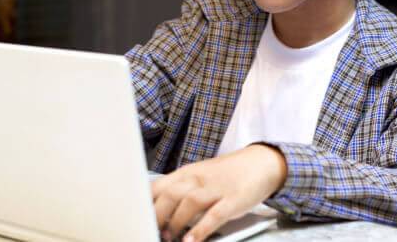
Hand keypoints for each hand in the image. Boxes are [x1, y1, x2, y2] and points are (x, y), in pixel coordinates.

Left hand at [151, 144, 286, 241]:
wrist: (261, 162)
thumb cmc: (227, 174)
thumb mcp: (199, 176)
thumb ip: (179, 190)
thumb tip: (155, 209)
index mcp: (187, 173)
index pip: (157, 186)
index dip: (144, 204)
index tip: (135, 218)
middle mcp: (199, 178)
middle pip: (169, 195)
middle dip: (156, 216)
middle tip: (151, 231)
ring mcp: (216, 188)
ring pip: (189, 203)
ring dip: (176, 223)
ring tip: (169, 238)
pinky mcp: (233, 200)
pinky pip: (214, 215)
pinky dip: (200, 229)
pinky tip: (192, 240)